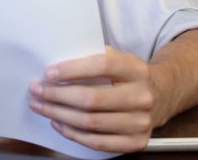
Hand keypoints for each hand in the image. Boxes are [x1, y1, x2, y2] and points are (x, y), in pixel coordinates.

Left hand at [28, 47, 154, 152]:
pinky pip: (97, 142)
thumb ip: (93, 56)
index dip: (72, 69)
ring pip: (90, 122)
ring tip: (41, 106)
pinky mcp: (135, 142)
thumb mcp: (119, 58)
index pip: (102, 66)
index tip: (49, 73)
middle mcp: (141, 97)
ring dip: (58, 114)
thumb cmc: (128, 76)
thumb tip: (57, 64)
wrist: (161, 96)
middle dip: (57, 95)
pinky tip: (58, 122)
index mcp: (136, 70)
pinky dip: (72, 133)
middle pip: (91, 99)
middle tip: (36, 90)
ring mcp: (140, 122)